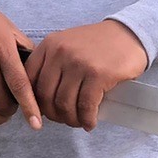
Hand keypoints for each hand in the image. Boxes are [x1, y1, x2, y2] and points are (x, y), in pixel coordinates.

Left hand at [24, 20, 148, 129]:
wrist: (128, 34)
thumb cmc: (97, 44)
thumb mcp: (67, 45)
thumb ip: (51, 65)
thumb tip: (39, 101)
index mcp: (49, 45)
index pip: (28, 79)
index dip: (32, 101)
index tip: (41, 111)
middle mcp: (60, 52)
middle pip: (45, 96)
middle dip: (53, 114)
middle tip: (63, 120)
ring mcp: (78, 63)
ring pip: (64, 104)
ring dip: (71, 120)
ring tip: (78, 122)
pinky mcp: (98, 75)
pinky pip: (85, 106)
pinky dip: (86, 119)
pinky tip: (90, 122)